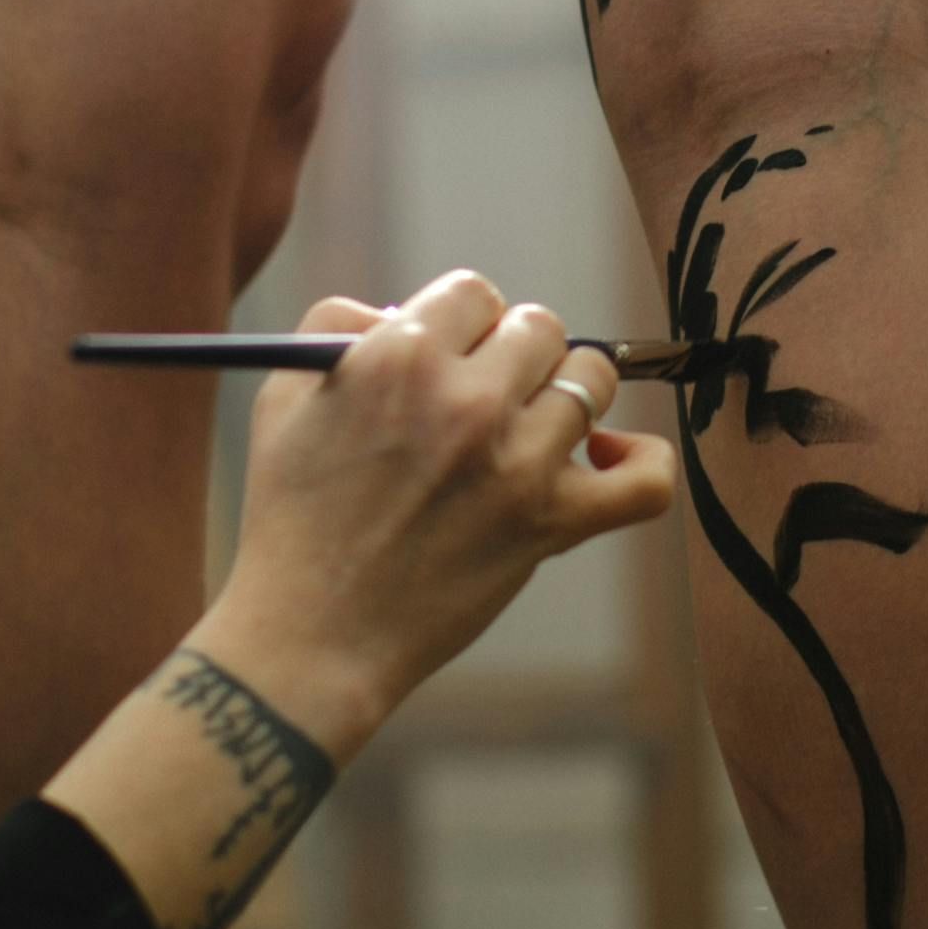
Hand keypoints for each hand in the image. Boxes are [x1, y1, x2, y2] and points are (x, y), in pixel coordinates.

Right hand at [202, 271, 675, 751]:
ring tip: (530, 430)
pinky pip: (644, 480)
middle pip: (541, 327)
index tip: (453, 359)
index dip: (466, 323)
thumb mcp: (283, 397)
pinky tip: (608, 457)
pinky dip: (643, 461)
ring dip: (566, 396)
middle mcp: (468, 400)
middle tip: (486, 399)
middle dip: (516, 354)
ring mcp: (519, 463)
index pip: (476, 293)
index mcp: (401, 357)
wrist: (313, 635)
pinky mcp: (553, 524)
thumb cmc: (292, 519)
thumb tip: (403, 310)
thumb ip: (339, 326)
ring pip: (593, 379)